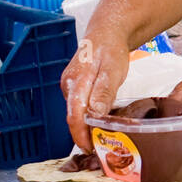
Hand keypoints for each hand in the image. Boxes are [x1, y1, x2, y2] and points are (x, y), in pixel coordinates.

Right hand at [61, 30, 130, 151]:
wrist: (106, 32)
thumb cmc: (110, 49)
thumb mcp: (112, 71)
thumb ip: (104, 92)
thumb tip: (95, 115)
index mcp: (76, 82)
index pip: (74, 115)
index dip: (80, 135)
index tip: (89, 149)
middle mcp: (68, 86)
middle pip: (74, 117)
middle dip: (84, 135)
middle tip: (100, 150)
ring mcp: (70, 86)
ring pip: (77, 113)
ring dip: (87, 127)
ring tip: (102, 141)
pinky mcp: (75, 87)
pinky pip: (80, 106)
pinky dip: (89, 117)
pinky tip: (100, 123)